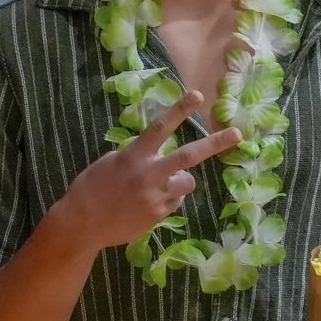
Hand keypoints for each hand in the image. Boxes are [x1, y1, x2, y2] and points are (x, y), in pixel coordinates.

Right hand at [60, 90, 241, 251]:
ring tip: (160, 184)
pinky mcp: (159, 215)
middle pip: (189, 155)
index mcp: (134, 156)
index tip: (197, 95)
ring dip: (181, 179)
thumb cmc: (91, 188)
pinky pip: (175, 201)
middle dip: (215, 143)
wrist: (82, 225)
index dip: (179, 110)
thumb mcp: (111, 162)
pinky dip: (168, 198)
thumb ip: (137, 155)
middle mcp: (149, 175)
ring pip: (187, 182)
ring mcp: (156, 197)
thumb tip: (158, 152)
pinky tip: (146, 203)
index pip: (160, 127)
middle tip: (237, 134)